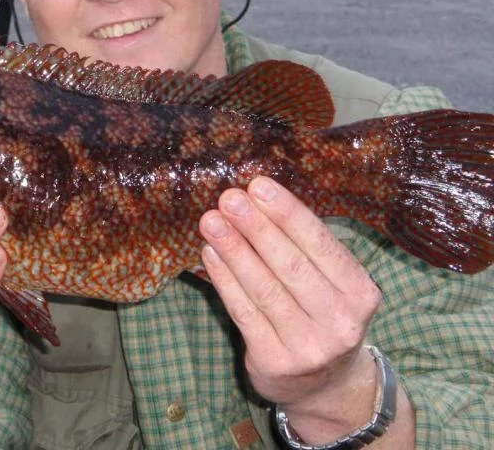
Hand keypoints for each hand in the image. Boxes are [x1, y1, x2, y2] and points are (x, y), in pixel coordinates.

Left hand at [199, 176, 383, 441]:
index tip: (259, 185)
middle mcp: (340, 321)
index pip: (321, 244)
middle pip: (290, 265)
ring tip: (211, 221)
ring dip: (234, 250)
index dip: (287, 213)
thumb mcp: (331, 285)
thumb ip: (302, 248)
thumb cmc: (322, 316)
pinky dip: (224, 279)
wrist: (327, 386)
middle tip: (229, 197)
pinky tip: (210, 253)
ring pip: (264, 288)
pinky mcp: (275, 361)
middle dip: (256, 227)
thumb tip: (256, 199)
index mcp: (360, 293)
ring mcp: (308, 346)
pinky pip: (244, 312)